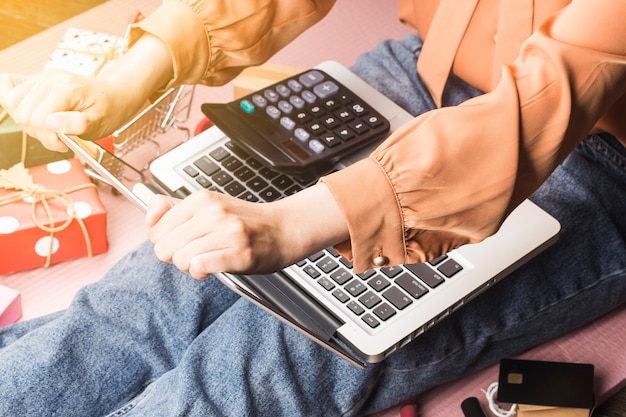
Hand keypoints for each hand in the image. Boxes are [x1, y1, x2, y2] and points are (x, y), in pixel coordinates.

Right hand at [0, 70, 138, 150]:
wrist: (114, 96)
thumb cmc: (109, 109)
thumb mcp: (100, 123)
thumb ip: (78, 125)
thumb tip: (53, 124)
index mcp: (66, 88)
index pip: (38, 119)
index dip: (48, 138)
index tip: (64, 144)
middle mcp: (50, 78)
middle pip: (23, 113)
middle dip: (39, 133)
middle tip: (58, 138)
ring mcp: (41, 77)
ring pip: (12, 103)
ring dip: (28, 122)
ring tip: (49, 128)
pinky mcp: (35, 80)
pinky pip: (10, 90)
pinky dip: (15, 106)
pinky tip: (32, 113)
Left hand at [146, 191, 295, 278]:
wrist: (284, 229)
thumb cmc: (245, 222)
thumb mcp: (208, 205)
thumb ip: (173, 208)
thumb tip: (149, 216)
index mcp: (201, 199)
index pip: (155, 229)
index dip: (166, 241)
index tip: (183, 242)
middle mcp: (213, 212)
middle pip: (163, 247)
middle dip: (175, 257)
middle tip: (195, 253)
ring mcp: (228, 232)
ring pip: (180, 259)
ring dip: (189, 267)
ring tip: (207, 260)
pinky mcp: (239, 254)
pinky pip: (199, 266)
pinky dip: (200, 273)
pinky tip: (212, 269)